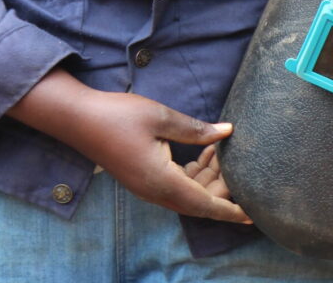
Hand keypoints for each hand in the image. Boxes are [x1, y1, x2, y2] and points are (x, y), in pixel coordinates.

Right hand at [77, 91, 252, 223]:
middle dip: (223, 189)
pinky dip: (194, 173)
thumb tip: (226, 132)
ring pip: (188, 193)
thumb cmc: (119, 116)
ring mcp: (148, 187)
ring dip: (208, 179)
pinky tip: (205, 151)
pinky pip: (176, 184)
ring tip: (225, 153)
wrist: (80, 120)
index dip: (230, 210)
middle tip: (242, 166)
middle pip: (199, 202)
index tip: (253, 216)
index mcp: (162, 182)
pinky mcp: (144, 178)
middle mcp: (156, 192)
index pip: (204, 204)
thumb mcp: (161, 118)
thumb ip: (196, 130)